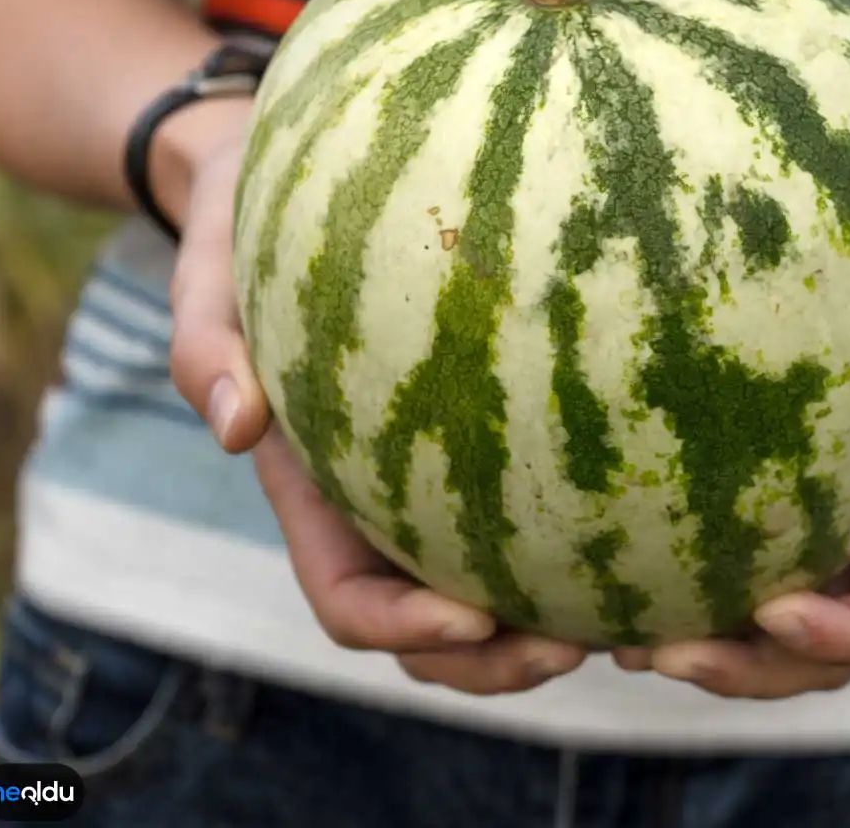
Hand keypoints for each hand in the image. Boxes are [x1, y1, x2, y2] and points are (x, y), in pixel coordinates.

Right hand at [168, 135, 585, 693]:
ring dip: (548, 622)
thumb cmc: (246, 233)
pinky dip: (575, 540)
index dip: (404, 629)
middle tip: (579, 645)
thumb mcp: (208, 274)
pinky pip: (530, 507)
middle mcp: (377, 501)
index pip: (351, 598)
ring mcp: (433, 477)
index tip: (473, 618)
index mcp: (314, 490)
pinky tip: (643, 517)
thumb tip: (237, 428)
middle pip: (431, 627)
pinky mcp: (486, 431)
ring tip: (628, 616)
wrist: (288, 192)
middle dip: (495, 659)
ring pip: (490, 588)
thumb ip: (206, 345)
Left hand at [614, 187, 849, 696]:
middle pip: (824, 645)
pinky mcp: (799, 466)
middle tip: (652, 652)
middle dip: (746, 666)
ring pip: (774, 613)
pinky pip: (742, 536)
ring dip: (701, 638)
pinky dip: (683, 561)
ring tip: (614, 635)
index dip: (844, 633)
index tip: (772, 611)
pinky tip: (611, 542)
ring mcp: (844, 503)